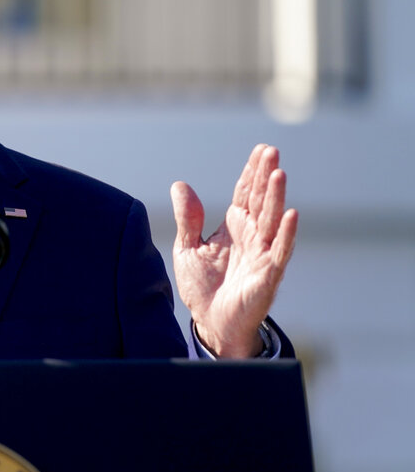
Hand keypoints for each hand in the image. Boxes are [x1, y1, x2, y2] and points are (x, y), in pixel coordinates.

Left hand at [170, 144, 297, 357]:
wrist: (210, 322)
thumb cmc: (203, 286)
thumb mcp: (188, 247)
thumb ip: (187, 218)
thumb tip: (180, 184)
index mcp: (234, 226)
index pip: (246, 193)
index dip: (252, 172)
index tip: (261, 149)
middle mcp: (252, 236)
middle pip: (261, 201)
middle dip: (266, 176)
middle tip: (272, 151)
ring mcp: (262, 255)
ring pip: (271, 220)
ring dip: (276, 197)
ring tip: (278, 173)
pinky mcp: (267, 276)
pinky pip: (279, 252)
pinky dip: (285, 234)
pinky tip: (291, 214)